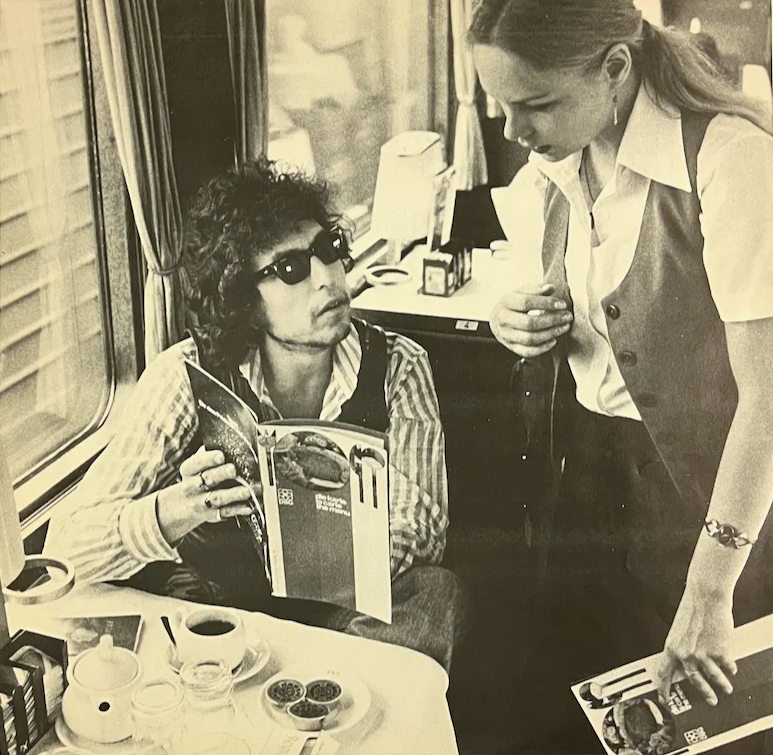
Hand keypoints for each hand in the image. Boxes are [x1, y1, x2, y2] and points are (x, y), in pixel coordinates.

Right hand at [157, 447, 259, 543]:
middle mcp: (193, 486)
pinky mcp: (211, 515)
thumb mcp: (197, 465)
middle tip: (233, 470)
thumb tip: (232, 442)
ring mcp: (202, 502)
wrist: (183, 505)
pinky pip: (225, 513)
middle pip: (207, 479)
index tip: (221, 456)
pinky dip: (238, 510)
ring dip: (233, 494)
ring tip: (247, 491)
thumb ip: (210, 456)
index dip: (209, 459)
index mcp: (189, 470)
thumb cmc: (198, 477)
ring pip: (217, 498)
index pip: (197, 463)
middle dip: (221, 474)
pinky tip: (249, 506)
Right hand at [489, 283, 572, 357]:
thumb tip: (550, 288)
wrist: (497, 318)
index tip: (562, 305)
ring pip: (529, 339)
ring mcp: (505, 335)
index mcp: (506, 302)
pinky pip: (527, 351)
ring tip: (564, 327)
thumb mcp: (522, 292)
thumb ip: (536, 289)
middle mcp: (503, 319)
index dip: (546, 303)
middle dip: (552, 320)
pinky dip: (542, 348)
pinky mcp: (510, 346)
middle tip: (567, 317)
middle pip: (529, 323)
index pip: (526, 302)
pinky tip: (553, 340)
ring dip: (550, 334)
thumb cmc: (514, 303)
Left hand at [654, 588, 736, 705]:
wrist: (706, 597)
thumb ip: (681, 648)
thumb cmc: (693, 609)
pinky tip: (731, 668)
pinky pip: (727, 666)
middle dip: (704, 693)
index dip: (663, 689)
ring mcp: (702, 654)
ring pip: (713, 677)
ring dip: (722, 684)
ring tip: (726, 687)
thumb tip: (685, 664)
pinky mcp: (719, 652)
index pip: (664, 673)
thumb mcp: (679, 631)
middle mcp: (685, 653)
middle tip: (711, 700)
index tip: (665, 699)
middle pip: (694, 681)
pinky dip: (730, 668)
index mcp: (671, 647)